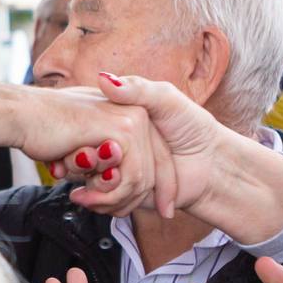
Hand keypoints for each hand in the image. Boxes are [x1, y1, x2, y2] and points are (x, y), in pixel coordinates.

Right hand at [0, 81, 157, 215]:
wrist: (20, 114)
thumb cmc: (44, 127)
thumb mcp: (83, 143)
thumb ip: (103, 158)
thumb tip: (115, 182)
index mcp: (130, 112)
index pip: (157, 160)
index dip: (157, 190)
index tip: (157, 213)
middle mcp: (138, 113)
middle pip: (152, 175)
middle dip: (126, 202)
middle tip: (95, 207)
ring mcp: (133, 119)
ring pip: (141, 180)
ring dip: (111, 200)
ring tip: (85, 199)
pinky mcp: (122, 130)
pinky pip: (130, 178)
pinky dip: (107, 195)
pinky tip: (82, 192)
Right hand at [51, 72, 282, 242]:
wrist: (214, 166)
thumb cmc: (193, 127)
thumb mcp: (165, 98)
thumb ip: (135, 88)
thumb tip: (103, 79)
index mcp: (119, 117)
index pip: (83, 132)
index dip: (76, 146)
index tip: (67, 155)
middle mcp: (116, 141)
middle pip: (83, 160)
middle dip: (80, 172)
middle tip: (72, 177)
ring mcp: (121, 167)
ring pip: (92, 182)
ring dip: (93, 191)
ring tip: (87, 193)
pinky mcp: (127, 191)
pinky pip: (106, 199)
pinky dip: (104, 203)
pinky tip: (100, 201)